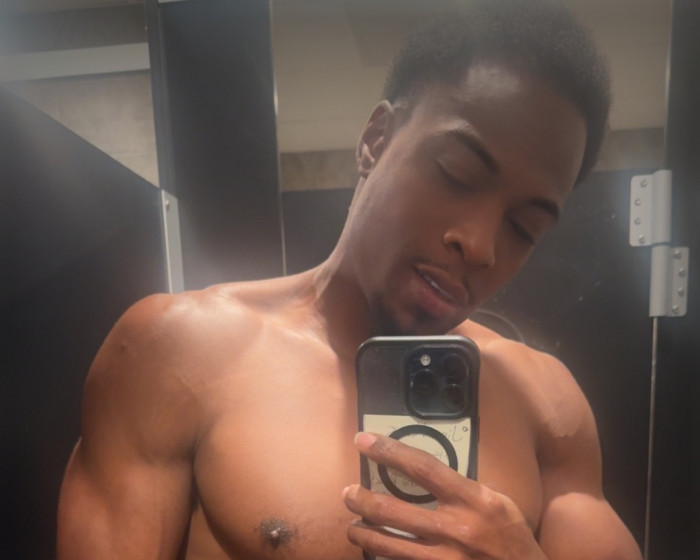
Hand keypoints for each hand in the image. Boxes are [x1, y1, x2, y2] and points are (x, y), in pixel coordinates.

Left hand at [343, 432, 546, 559]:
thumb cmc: (511, 538)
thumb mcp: (498, 502)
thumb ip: (463, 488)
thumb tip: (424, 472)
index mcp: (473, 500)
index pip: (422, 467)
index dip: (389, 451)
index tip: (363, 440)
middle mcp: (456, 529)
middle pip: (393, 511)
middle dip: (362, 500)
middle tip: (348, 493)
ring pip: (386, 545)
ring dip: (362, 534)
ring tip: (353, 526)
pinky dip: (382, 558)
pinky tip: (374, 552)